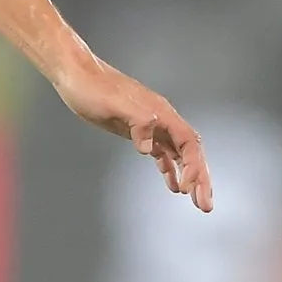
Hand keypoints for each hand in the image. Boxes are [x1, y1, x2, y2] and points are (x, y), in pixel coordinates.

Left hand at [52, 56, 213, 211]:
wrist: (76, 75)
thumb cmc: (92, 88)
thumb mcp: (113, 104)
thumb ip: (136, 122)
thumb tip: (148, 148)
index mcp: (161, 113)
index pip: (189, 142)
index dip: (193, 166)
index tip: (187, 189)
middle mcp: (161, 119)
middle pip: (191, 152)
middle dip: (200, 179)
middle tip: (205, 207)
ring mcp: (151, 125)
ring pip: (179, 154)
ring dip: (189, 177)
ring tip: (196, 202)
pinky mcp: (138, 131)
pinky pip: (162, 153)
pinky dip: (170, 170)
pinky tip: (173, 185)